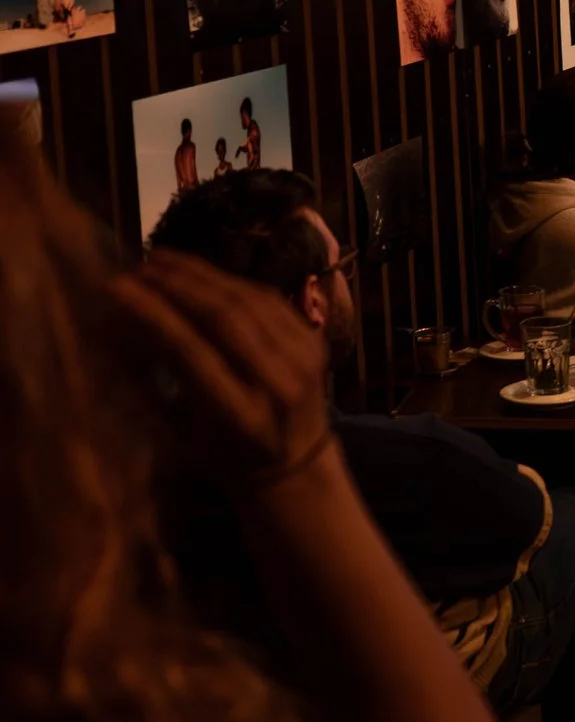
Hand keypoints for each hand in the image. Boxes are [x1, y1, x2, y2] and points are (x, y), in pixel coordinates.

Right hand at [110, 250, 332, 483]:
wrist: (296, 461)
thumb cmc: (223, 453)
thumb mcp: (179, 433)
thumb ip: (149, 383)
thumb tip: (110, 326)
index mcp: (242, 418)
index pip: (192, 353)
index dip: (153, 315)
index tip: (116, 287)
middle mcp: (279, 385)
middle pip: (224, 319)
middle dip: (175, 286)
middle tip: (136, 266)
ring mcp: (305, 360)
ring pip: (248, 301)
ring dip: (200, 274)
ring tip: (159, 260)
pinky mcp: (315, 342)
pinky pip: (269, 299)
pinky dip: (230, 281)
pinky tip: (198, 271)